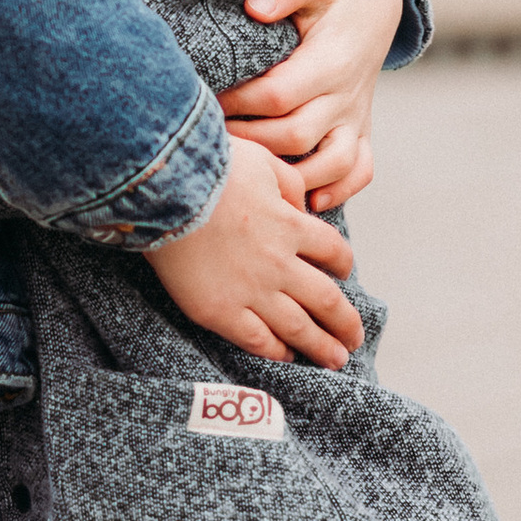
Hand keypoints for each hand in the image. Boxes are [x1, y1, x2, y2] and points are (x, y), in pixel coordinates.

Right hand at [150, 137, 361, 367]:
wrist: (166, 191)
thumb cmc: (209, 168)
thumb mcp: (263, 161)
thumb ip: (288, 183)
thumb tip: (301, 205)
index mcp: (291, 226)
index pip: (333, 251)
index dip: (343, 264)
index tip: (344, 273)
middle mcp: (279, 264)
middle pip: (326, 300)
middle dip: (345, 322)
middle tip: (355, 338)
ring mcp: (251, 291)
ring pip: (298, 327)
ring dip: (321, 346)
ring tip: (335, 359)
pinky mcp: (220, 311)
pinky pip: (257, 339)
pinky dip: (276, 351)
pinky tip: (287, 355)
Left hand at [219, 0, 404, 207]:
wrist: (378, 3)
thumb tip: (255, 8)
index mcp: (332, 61)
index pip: (279, 95)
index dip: (239, 103)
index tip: (208, 100)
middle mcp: (347, 95)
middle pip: (296, 135)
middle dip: (251, 142)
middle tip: (214, 137)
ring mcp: (356, 116)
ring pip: (331, 162)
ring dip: (291, 175)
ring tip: (250, 170)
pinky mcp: (361, 129)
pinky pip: (361, 170)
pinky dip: (339, 190)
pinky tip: (307, 200)